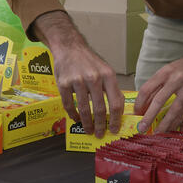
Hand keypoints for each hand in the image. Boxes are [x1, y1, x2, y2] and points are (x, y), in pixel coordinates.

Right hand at [32, 11, 124, 137]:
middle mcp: (94, 78)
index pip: (115, 102)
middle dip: (100, 125)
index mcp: (108, 75)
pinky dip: (72, 114)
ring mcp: (78, 80)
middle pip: (99, 108)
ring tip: (88, 130)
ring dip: (86, 123)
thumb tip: (119, 110)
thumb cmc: (90, 62)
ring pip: (83, 108)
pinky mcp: (64, 83)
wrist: (70, 47)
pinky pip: (68, 104)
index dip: (116, 119)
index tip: (114, 129)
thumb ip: (112, 89)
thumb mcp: (106, 71)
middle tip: (100, 134)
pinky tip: (76, 119)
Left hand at [133, 41, 182, 133]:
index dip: (140, 102)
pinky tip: (172, 127)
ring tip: (157, 132)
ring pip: (174, 109)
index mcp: (165, 72)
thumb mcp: (168, 70)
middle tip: (142, 127)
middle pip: (159, 100)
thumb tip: (145, 103)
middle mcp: (176, 79)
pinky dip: (178, 121)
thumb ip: (157, 86)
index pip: (147, 88)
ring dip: (165, 123)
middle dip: (149, 116)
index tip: (136, 112)